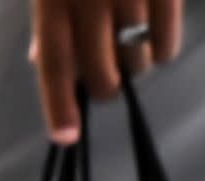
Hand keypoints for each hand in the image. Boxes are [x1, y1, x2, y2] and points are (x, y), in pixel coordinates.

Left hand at [29, 0, 182, 143]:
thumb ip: (52, 18)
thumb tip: (38, 61)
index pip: (54, 62)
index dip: (58, 104)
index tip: (65, 138)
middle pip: (98, 70)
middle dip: (104, 87)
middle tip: (108, 83)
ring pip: (135, 60)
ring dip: (134, 67)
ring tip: (131, 45)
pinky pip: (165, 42)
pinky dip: (162, 51)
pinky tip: (155, 40)